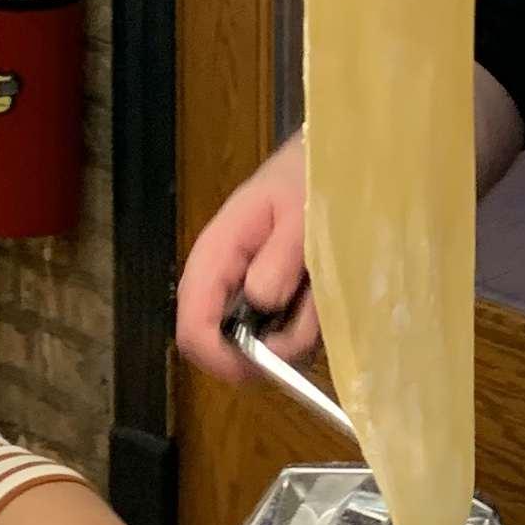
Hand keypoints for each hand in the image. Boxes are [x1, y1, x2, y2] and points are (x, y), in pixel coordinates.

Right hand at [176, 128, 317, 373]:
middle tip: (311, 326)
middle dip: (268, 351)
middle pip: (223, 345)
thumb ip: (281, 256)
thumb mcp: (301, 212)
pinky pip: (282, 332)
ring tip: (324, 292)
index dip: (221, 358)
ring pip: (259, 345)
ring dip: (296, 335)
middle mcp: (225, 280)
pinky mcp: (273, 298)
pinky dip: (307, 326)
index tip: (267, 366)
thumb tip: (260, 302)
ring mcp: (248, 292)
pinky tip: (324, 294)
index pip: (194, 325)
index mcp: (217, 254)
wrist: (331, 158)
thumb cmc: (309, 177)